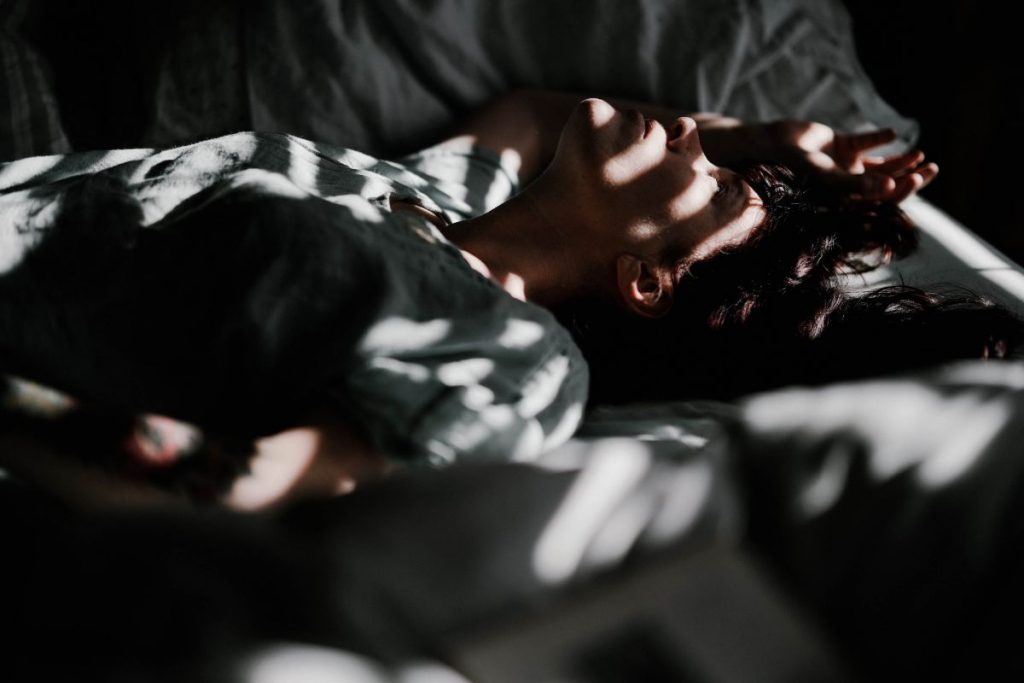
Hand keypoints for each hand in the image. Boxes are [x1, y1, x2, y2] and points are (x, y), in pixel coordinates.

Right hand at [761, 121, 937, 202]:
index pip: (880, 201)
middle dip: (910, 177)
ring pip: (881, 165)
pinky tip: (891, 134)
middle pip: (886, 184)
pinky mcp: (843, 145)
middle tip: (932, 168)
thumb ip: (856, 183)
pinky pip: (865, 143)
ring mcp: (846, 165)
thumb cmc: (795, 165)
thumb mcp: (827, 176)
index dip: (901, 192)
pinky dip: (879, 138)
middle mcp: (849, 185)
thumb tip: (891, 186)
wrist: (772, 143)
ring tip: (920, 154)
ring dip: (901, 160)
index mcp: (846, 199)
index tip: (917, 179)